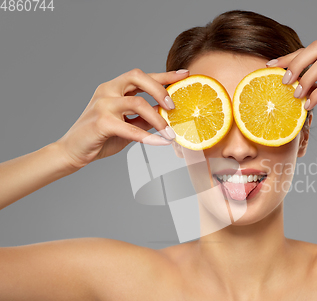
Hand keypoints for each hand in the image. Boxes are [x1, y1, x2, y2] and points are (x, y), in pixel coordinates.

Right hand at [56, 68, 188, 169]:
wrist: (73, 151)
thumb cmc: (101, 137)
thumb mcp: (128, 124)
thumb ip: (145, 117)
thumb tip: (168, 114)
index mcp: (114, 88)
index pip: (141, 76)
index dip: (164, 75)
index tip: (184, 74)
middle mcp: (107, 91)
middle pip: (138, 77)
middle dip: (160, 89)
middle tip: (173, 106)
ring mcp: (102, 104)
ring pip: (138, 103)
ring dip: (158, 119)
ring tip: (171, 133)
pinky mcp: (101, 122)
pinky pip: (131, 129)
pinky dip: (149, 137)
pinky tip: (161, 143)